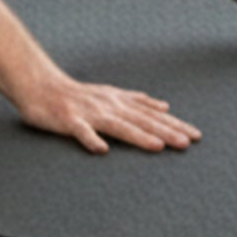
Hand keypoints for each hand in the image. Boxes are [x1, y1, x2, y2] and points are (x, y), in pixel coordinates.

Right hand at [19, 75, 201, 154]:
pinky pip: (81, 132)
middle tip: (187, 143)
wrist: (41, 86)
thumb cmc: (77, 94)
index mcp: (119, 101)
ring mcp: (89, 113)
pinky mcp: (69, 120)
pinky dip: (91, 140)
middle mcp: (108, 105)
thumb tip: (165, 106)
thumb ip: (137, 101)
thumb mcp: (111, 94)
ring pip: (118, 126)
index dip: (174, 125)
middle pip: (141, 120)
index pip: (152, 115)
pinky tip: (102, 150)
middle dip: (165, 132)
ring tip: (158, 146)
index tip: (196, 136)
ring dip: (138, 136)